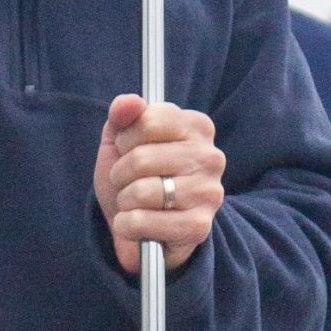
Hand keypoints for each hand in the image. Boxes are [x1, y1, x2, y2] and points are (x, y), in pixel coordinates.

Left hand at [93, 95, 224, 274]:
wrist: (141, 227)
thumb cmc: (134, 178)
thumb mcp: (121, 140)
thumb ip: (122, 115)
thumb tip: (128, 102)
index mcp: (197, 126)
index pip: (148, 120)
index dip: (125, 140)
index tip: (129, 150)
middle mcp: (210, 157)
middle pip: (141, 158)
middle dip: (120, 174)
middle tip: (128, 182)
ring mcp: (208, 193)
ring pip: (141, 191)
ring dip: (124, 201)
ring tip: (134, 204)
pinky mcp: (199, 226)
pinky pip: (142, 221)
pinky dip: (126, 225)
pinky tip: (134, 226)